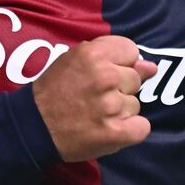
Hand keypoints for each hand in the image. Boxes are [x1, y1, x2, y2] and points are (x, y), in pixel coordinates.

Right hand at [31, 35, 158, 162]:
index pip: (131, 51)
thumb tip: (151, 66)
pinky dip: (130, 130)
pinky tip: (110, 129)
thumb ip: (111, 56)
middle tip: (94, 97)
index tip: (105, 74)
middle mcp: (105, 77)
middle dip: (119, 88)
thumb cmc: (53, 89)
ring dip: (120, 111)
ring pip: (135, 104)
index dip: (119, 63)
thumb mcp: (73, 59)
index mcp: (93, 54)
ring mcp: (110, 106)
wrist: (33, 126)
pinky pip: (142, 128)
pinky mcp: (114, 133)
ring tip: (95, 113)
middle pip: (135, 79)